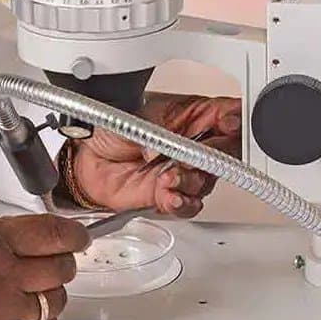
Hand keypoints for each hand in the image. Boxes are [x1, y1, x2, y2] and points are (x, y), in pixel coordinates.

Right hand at [0, 214, 90, 319]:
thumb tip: (24, 238)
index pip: (51, 235)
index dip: (72, 235)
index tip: (78, 237)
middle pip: (59, 268)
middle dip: (62, 261)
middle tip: (55, 259)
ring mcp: (1, 314)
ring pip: (54, 301)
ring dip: (50, 291)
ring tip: (35, 286)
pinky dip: (41, 319)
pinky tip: (29, 311)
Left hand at [70, 93, 242, 216]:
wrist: (85, 159)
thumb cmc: (110, 129)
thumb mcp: (142, 114)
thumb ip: (177, 120)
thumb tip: (207, 124)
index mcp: (193, 117)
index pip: (230, 118)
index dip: (235, 123)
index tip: (228, 126)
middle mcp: (193, 146)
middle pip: (226, 154)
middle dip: (213, 157)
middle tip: (191, 156)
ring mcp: (183, 172)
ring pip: (208, 181)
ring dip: (190, 180)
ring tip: (168, 176)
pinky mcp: (170, 195)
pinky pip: (189, 205)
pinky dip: (181, 202)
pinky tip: (169, 195)